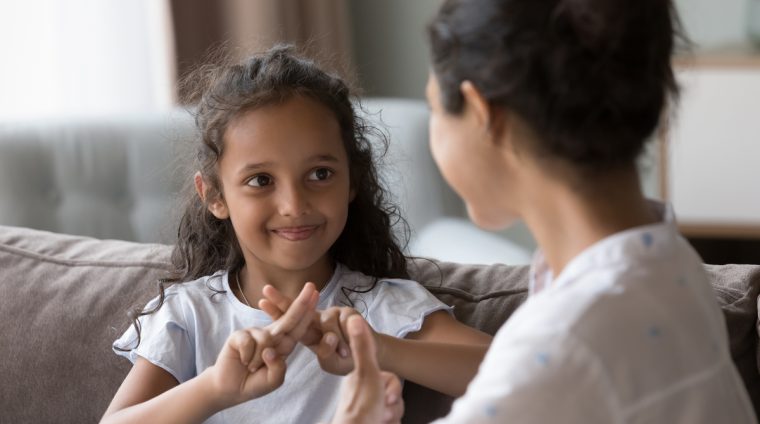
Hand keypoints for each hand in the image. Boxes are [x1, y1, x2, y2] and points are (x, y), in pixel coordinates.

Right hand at [206, 283, 318, 407]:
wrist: (231, 389)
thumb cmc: (255, 382)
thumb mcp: (273, 381)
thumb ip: (277, 368)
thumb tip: (270, 349)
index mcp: (285, 344)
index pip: (299, 326)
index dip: (308, 311)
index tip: (316, 295)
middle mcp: (273, 335)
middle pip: (289, 318)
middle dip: (301, 302)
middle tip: (311, 285)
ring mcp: (256, 333)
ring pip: (266, 338)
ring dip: (258, 359)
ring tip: (252, 367)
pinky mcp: (239, 335)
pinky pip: (248, 342)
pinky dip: (246, 356)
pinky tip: (242, 360)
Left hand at [260, 285, 375, 374]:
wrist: (372, 356)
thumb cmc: (347, 360)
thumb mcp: (332, 362)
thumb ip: (326, 353)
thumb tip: (327, 338)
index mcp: (310, 331)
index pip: (291, 320)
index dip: (277, 311)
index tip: (261, 301)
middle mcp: (319, 319)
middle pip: (299, 308)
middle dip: (282, 300)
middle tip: (265, 290)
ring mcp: (334, 313)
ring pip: (327, 322)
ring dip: (335, 339)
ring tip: (344, 353)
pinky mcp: (349, 313)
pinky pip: (344, 323)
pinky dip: (348, 336)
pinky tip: (352, 345)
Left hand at [331, 316, 403, 423]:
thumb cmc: (361, 408)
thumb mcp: (366, 373)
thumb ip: (363, 347)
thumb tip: (354, 317)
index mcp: (360, 379)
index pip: (390, 378)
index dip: (393, 388)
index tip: (384, 396)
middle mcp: (364, 395)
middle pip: (394, 395)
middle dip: (394, 406)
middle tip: (383, 412)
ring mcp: (369, 411)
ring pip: (395, 409)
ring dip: (394, 417)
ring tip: (381, 421)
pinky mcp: (375, 421)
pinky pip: (393, 420)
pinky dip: (391, 423)